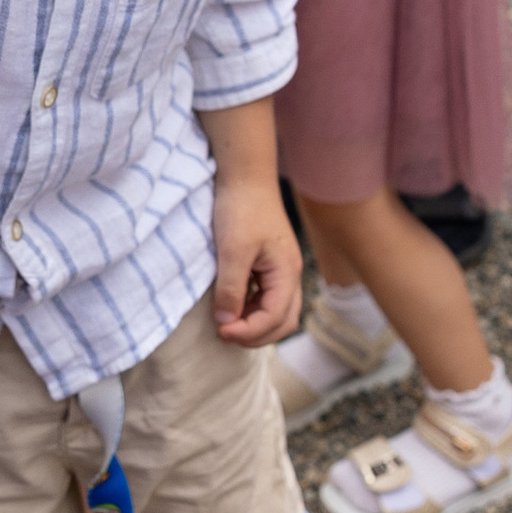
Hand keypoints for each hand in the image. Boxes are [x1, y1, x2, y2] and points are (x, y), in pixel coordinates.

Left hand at [212, 175, 300, 344]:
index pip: (276, 317)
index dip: (250, 331)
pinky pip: (266, 299)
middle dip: (256, 335)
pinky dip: (251, 310)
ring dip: (254, 325)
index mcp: (287, 272)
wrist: (245, 177)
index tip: (221, 330)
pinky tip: (230, 305)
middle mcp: (290, 275)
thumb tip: (226, 322)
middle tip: (225, 334)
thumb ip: (231, 288)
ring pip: (277, 313)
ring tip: (226, 322)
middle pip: (284, 322)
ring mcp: (281, 271)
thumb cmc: (241, 208)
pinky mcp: (270, 267)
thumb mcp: (232, 250)